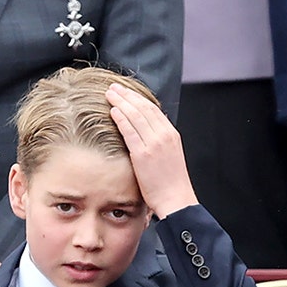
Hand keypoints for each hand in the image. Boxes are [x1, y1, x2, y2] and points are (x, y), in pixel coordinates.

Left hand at [106, 83, 198, 217]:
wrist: (176, 199)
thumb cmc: (171, 183)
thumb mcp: (169, 156)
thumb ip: (159, 142)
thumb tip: (146, 132)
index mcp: (171, 134)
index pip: (153, 109)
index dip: (138, 98)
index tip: (126, 92)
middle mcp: (164, 135)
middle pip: (144, 108)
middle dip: (127, 95)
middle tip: (114, 88)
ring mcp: (154, 144)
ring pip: (136, 116)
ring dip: (122, 102)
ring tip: (110, 94)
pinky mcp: (143, 154)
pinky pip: (130, 131)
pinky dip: (121, 118)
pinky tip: (113, 111)